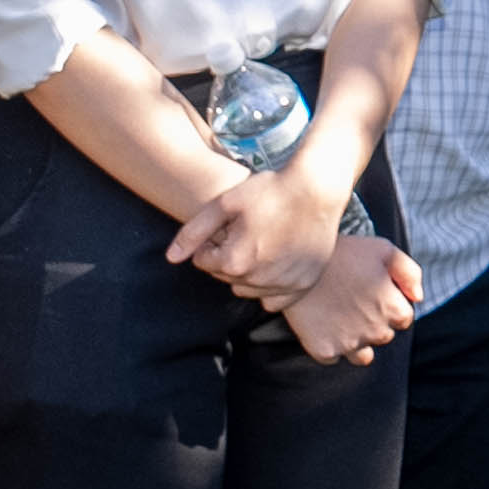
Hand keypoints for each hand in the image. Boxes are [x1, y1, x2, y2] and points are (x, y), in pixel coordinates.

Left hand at [177, 158, 355, 303]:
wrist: (317, 189)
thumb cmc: (270, 191)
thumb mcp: (225, 203)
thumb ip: (194, 232)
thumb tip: (171, 258)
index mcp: (235, 262)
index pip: (205, 262)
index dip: (213, 241)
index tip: (231, 224)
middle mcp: (258, 281)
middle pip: (226, 276)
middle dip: (230, 256)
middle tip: (248, 230)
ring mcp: (284, 286)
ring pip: (248, 289)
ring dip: (249, 272)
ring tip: (263, 242)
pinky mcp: (303, 285)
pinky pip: (275, 300)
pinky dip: (271, 286)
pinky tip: (277, 261)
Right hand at [278, 230, 423, 361]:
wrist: (296, 260)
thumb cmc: (343, 252)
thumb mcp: (383, 249)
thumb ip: (410, 273)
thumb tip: (417, 298)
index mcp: (395, 310)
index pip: (403, 318)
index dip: (389, 304)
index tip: (371, 292)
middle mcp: (376, 332)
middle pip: (383, 336)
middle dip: (373, 322)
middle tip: (352, 299)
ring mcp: (349, 344)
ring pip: (362, 355)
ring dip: (355, 340)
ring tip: (338, 315)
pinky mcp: (324, 351)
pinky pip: (333, 357)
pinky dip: (329, 344)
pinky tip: (322, 323)